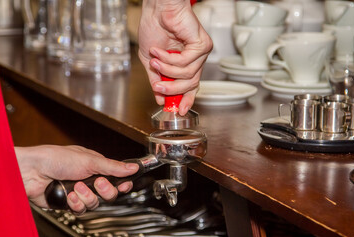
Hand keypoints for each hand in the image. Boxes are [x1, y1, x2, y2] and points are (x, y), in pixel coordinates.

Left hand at [15, 145, 138, 213]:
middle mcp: (90, 180)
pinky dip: (75, 203)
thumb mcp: (89, 160)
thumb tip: (133, 167)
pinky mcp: (69, 203)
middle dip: (103, 189)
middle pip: (109, 194)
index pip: (117, 178)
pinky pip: (81, 209)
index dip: (123, 184)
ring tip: (76, 186)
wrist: (31, 172)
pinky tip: (68, 195)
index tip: (125, 185)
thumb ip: (113, 167)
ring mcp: (80, 192)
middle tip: (97, 182)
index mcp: (96, 167)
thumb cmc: (56, 158)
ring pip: (95, 203)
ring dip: (86, 195)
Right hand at [138, 0, 212, 115]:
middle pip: (191, 84)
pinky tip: (160, 52)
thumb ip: (157, 80)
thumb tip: (159, 98)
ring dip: (167, 70)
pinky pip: (186, 62)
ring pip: (188, 75)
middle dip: (172, 89)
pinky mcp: (202, 44)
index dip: (186, 99)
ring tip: (155, 60)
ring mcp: (201, 52)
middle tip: (158, 87)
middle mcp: (196, 59)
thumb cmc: (154, 28)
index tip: (180, 110)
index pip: (191, 86)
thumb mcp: (151, 62)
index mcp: (186, 63)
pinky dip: (170, 59)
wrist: (156, 9)